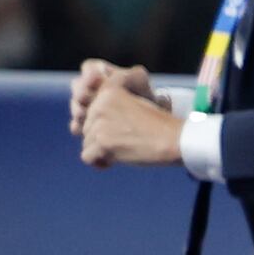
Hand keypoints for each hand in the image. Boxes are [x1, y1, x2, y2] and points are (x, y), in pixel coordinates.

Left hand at [68, 59, 184, 167]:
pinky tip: (113, 161)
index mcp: (108, 92)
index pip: (90, 110)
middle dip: (102, 138)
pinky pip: (87, 156)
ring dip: (101, 150)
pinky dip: (99, 162)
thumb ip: (110, 108)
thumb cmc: (159, 126)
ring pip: (86, 142)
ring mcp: (100, 124)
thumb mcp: (134, 104)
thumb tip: (79, 125)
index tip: (118, 130)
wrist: (174, 140)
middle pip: (86, 127)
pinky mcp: (102, 142)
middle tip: (125, 141)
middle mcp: (100, 105)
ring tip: (123, 150)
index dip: (101, 123)